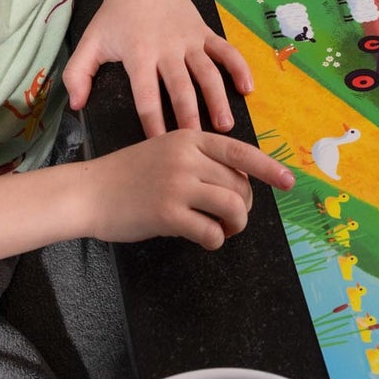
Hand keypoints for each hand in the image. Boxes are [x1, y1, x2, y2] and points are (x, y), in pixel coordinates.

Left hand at [63, 0, 251, 136]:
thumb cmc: (115, 15)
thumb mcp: (90, 41)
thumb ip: (78, 74)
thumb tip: (77, 106)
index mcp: (139, 53)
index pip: (146, 93)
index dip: (152, 120)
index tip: (158, 144)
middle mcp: (167, 48)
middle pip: (181, 86)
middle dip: (190, 116)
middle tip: (197, 142)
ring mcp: (190, 39)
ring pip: (208, 72)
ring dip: (218, 98)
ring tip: (225, 125)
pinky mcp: (205, 32)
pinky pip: (226, 50)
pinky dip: (239, 67)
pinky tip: (247, 88)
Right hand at [84, 129, 294, 249]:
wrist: (89, 192)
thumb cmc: (129, 174)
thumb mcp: (166, 150)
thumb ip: (200, 159)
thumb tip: (239, 184)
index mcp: (189, 138)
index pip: (240, 152)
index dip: (269, 168)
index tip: (289, 182)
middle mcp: (187, 158)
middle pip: (239, 185)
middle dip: (244, 206)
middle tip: (233, 217)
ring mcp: (177, 185)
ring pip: (232, 207)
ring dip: (235, 224)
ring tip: (224, 229)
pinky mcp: (168, 214)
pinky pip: (211, 231)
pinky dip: (215, 239)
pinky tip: (205, 239)